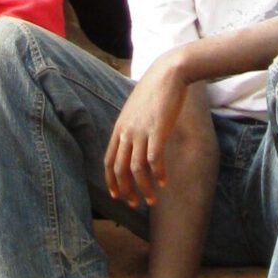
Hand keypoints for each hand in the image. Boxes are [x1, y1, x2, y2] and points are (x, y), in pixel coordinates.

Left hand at [104, 55, 187, 207]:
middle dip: (126, 190)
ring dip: (143, 188)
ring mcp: (141, 131)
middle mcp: (127, 131)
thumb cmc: (155, 90)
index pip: (109, 160)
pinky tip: (164, 182)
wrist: (168, 73)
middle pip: (120, 169)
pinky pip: (154, 159)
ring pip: (136, 169)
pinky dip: (158, 174)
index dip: (111, 180)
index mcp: (120, 127)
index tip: (116, 195)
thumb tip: (134, 140)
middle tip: (134, 204)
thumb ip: (132, 125)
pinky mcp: (158, 130)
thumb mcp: (136, 109)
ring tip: (152, 200)